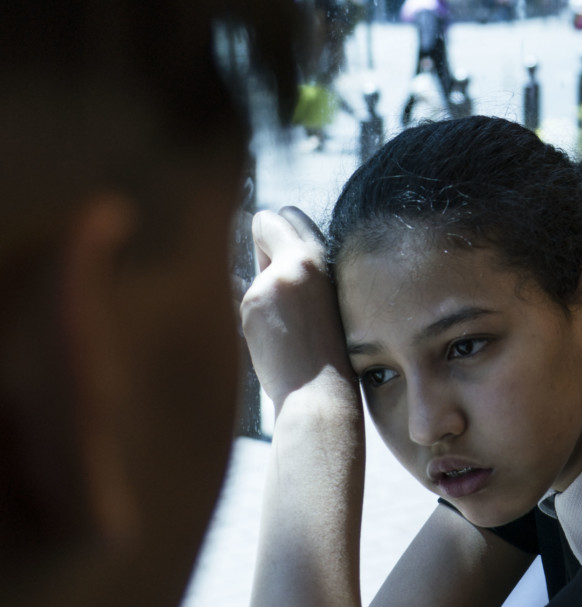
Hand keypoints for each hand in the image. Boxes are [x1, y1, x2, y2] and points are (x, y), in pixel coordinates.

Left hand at [241, 206, 353, 411]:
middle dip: (259, 240)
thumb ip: (293, 267)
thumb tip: (260, 239)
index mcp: (323, 259)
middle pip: (265, 220)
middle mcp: (301, 261)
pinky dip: (244, 316)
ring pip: (244, 266)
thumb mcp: (318, 295)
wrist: (319, 390)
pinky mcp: (252, 302)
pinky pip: (234, 295)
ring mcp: (274, 280)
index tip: (277, 258)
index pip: (289, 216)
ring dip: (253, 289)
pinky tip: (266, 338)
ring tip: (280, 324)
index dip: (276, 235)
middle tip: (270, 279)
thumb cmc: (320, 348)